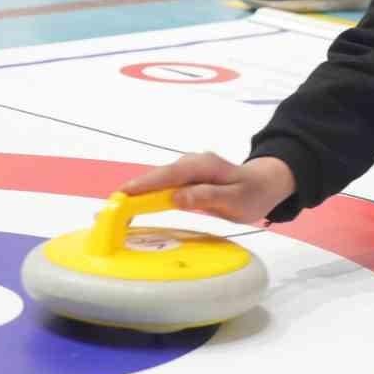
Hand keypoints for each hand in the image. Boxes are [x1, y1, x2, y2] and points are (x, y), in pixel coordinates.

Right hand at [120, 152, 294, 224]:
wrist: (265, 184)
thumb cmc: (251, 193)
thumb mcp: (235, 200)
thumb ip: (208, 197)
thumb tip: (177, 197)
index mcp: (202, 166)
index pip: (168, 176)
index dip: (145, 185)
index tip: (123, 195)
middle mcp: (192, 163)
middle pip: (157, 177)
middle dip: (132, 190)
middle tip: (108, 208)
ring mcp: (188, 169)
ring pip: (158, 180)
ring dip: (136, 192)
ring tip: (113, 209)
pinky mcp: (186, 178)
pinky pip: (163, 185)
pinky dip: (147, 194)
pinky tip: (133, 205)